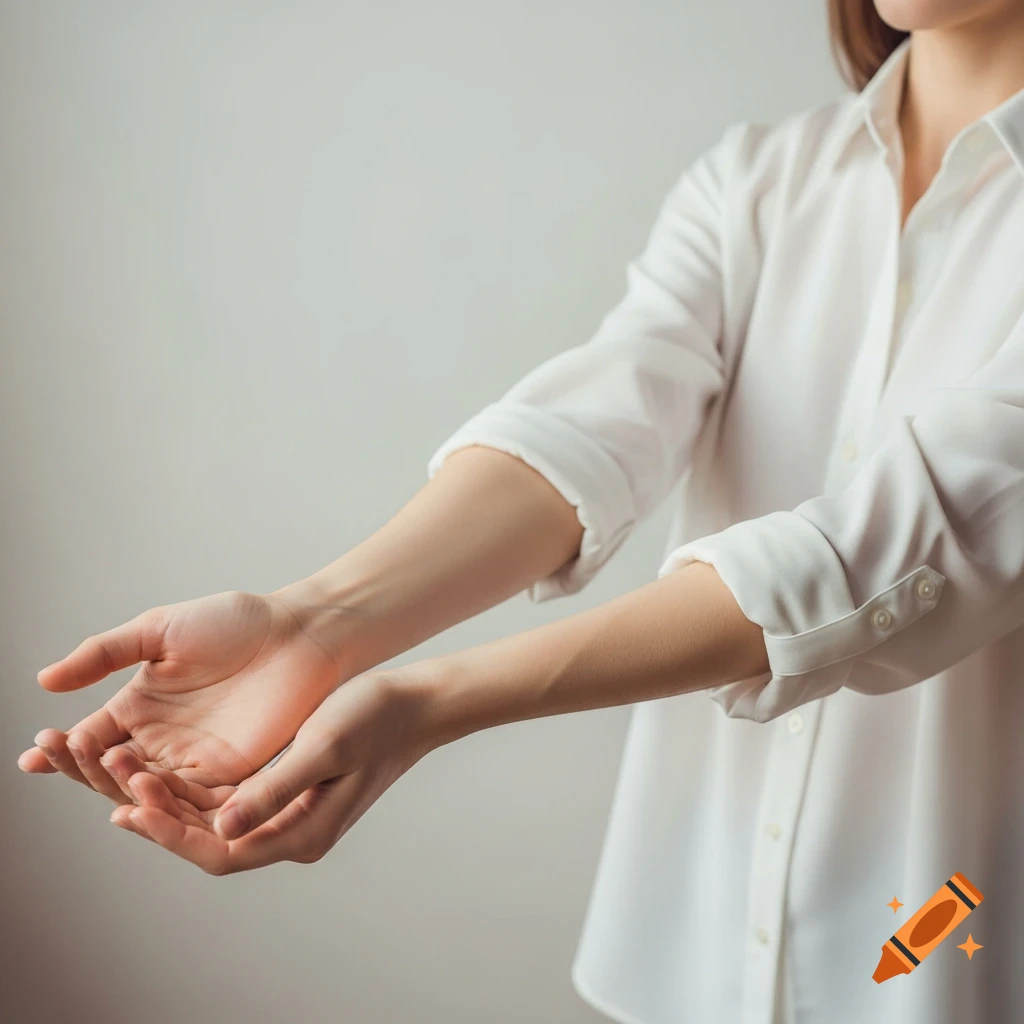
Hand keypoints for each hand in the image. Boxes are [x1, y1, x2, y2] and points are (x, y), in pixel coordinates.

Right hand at [18, 588, 354, 802]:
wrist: (299, 633)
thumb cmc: (236, 622)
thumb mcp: (160, 629)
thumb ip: (105, 654)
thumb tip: (43, 681)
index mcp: (141, 706)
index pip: (90, 738)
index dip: (62, 749)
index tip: (35, 752)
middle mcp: (163, 740)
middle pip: (110, 772)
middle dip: (81, 767)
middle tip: (62, 751)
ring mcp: (196, 761)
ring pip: (144, 792)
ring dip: (119, 785)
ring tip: (105, 761)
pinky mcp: (231, 777)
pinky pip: (189, 804)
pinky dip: (162, 805)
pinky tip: (139, 795)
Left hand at [108, 668, 437, 872]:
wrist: (413, 704)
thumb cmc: (375, 719)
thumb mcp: (323, 747)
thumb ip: (272, 789)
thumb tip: (220, 829)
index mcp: (303, 833)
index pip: (223, 851)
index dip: (172, 834)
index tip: (130, 809)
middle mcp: (291, 834)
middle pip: (211, 842)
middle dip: (160, 818)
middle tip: (111, 786)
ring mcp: (288, 816)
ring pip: (214, 823)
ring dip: (171, 803)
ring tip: (121, 778)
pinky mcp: (285, 793)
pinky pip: (228, 802)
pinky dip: (193, 790)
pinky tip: (160, 774)